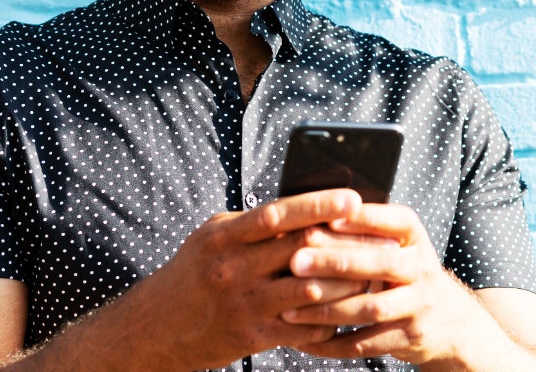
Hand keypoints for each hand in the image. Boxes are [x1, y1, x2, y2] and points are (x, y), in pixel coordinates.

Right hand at [132, 189, 371, 370]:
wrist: (155, 327)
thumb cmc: (195, 271)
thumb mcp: (214, 236)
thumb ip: (254, 223)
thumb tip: (308, 206)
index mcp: (224, 236)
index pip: (277, 214)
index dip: (318, 205)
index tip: (353, 198)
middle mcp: (232, 269)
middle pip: (301, 252)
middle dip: (345, 245)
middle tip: (381, 239)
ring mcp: (243, 305)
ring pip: (311, 293)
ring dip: (346, 284)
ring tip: (373, 273)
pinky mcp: (252, 337)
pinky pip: (303, 328)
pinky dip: (330, 318)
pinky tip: (347, 308)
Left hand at [280, 204, 496, 367]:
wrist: (449, 320)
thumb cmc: (406, 273)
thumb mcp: (398, 245)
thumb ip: (366, 231)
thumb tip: (312, 215)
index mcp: (415, 237)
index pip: (393, 221)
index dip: (361, 219)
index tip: (325, 217)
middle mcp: (422, 268)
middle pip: (380, 263)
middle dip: (335, 262)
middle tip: (296, 261)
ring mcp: (419, 305)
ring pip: (371, 307)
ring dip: (327, 310)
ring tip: (291, 309)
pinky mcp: (410, 337)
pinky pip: (367, 343)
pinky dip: (333, 344)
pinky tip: (305, 340)